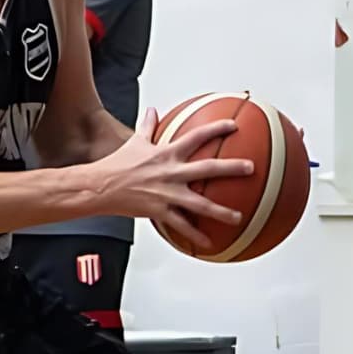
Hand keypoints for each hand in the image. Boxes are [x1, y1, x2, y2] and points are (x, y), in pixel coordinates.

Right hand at [82, 105, 254, 249]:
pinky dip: (196, 234)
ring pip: (200, 203)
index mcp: (167, 153)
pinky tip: (209, 242)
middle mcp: (171, 172)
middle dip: (231, 168)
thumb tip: (152, 110)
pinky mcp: (160, 211)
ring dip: (222, 211)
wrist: (101, 186)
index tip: (233, 125)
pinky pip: (182, 225)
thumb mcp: (135, 141)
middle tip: (251, 167)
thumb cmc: (118, 163)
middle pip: (208, 168)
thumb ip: (147, 126)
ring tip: (238, 217)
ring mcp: (168, 193)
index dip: (216, 129)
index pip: (197, 137)